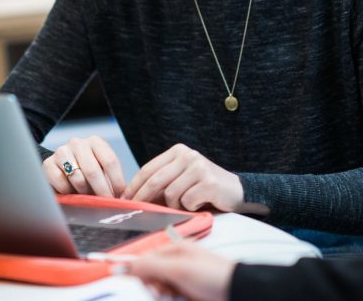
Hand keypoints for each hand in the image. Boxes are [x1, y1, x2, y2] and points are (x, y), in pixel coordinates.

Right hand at [42, 135, 125, 197]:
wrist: (61, 168)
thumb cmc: (86, 171)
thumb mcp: (102, 169)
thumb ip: (111, 179)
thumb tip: (121, 198)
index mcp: (95, 142)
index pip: (110, 161)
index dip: (117, 182)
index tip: (119, 196)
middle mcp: (77, 143)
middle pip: (93, 171)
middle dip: (101, 191)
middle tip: (105, 203)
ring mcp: (61, 152)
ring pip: (78, 179)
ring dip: (84, 193)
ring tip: (87, 197)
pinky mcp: (48, 164)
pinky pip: (62, 183)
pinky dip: (68, 192)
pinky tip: (71, 192)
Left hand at [123, 143, 260, 213]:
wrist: (238, 191)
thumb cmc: (205, 187)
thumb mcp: (182, 177)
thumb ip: (163, 181)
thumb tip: (134, 196)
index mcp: (178, 151)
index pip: (149, 168)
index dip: (134, 186)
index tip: (124, 199)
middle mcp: (188, 155)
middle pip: (155, 180)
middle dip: (143, 198)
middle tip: (137, 210)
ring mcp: (198, 167)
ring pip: (170, 193)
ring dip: (174, 206)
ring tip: (186, 205)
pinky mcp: (208, 182)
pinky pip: (186, 201)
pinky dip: (189, 208)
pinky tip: (199, 204)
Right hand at [126, 241, 234, 300]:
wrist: (240, 294)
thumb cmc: (213, 277)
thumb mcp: (178, 269)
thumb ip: (148, 267)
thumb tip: (119, 266)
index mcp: (175, 250)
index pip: (146, 259)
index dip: (138, 272)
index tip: (132, 284)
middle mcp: (178, 263)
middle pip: (151, 276)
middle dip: (153, 287)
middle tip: (163, 292)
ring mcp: (184, 281)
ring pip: (160, 290)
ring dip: (162, 295)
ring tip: (174, 297)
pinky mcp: (189, 295)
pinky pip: (170, 297)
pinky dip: (170, 300)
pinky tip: (178, 300)